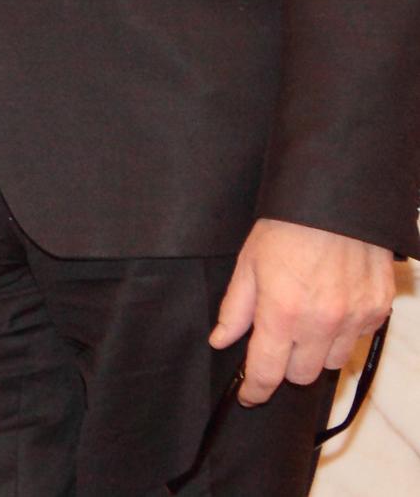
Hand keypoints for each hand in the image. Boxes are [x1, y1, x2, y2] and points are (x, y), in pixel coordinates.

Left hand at [210, 217, 393, 404]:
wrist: (335, 202)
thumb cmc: (286, 228)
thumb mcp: (248, 263)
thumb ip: (235, 308)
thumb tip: (221, 340)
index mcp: (282, 311)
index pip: (266, 371)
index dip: (255, 390)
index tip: (249, 395)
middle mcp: (321, 322)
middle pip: (302, 375)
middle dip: (285, 365)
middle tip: (276, 341)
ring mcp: (354, 319)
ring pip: (332, 363)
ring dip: (315, 352)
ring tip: (305, 322)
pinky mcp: (377, 311)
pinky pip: (358, 341)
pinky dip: (342, 335)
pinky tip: (331, 309)